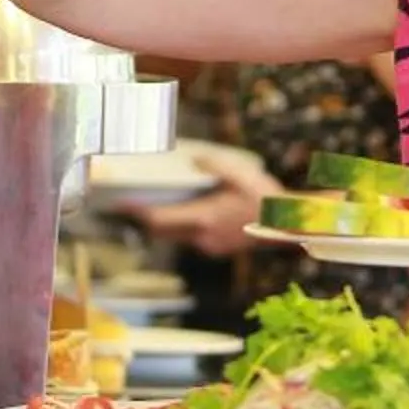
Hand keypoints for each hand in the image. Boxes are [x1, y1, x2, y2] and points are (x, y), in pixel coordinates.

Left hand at [129, 148, 275, 259]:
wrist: (287, 225)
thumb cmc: (265, 198)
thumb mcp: (240, 173)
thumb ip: (214, 165)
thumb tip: (194, 160)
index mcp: (203, 218)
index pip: (159, 219)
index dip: (138, 212)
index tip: (121, 205)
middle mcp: (201, 236)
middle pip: (163, 231)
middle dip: (147, 218)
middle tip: (132, 204)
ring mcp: (209, 246)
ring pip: (177, 236)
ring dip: (166, 222)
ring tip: (159, 204)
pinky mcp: (217, 249)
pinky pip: (192, 238)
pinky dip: (184, 226)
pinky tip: (191, 211)